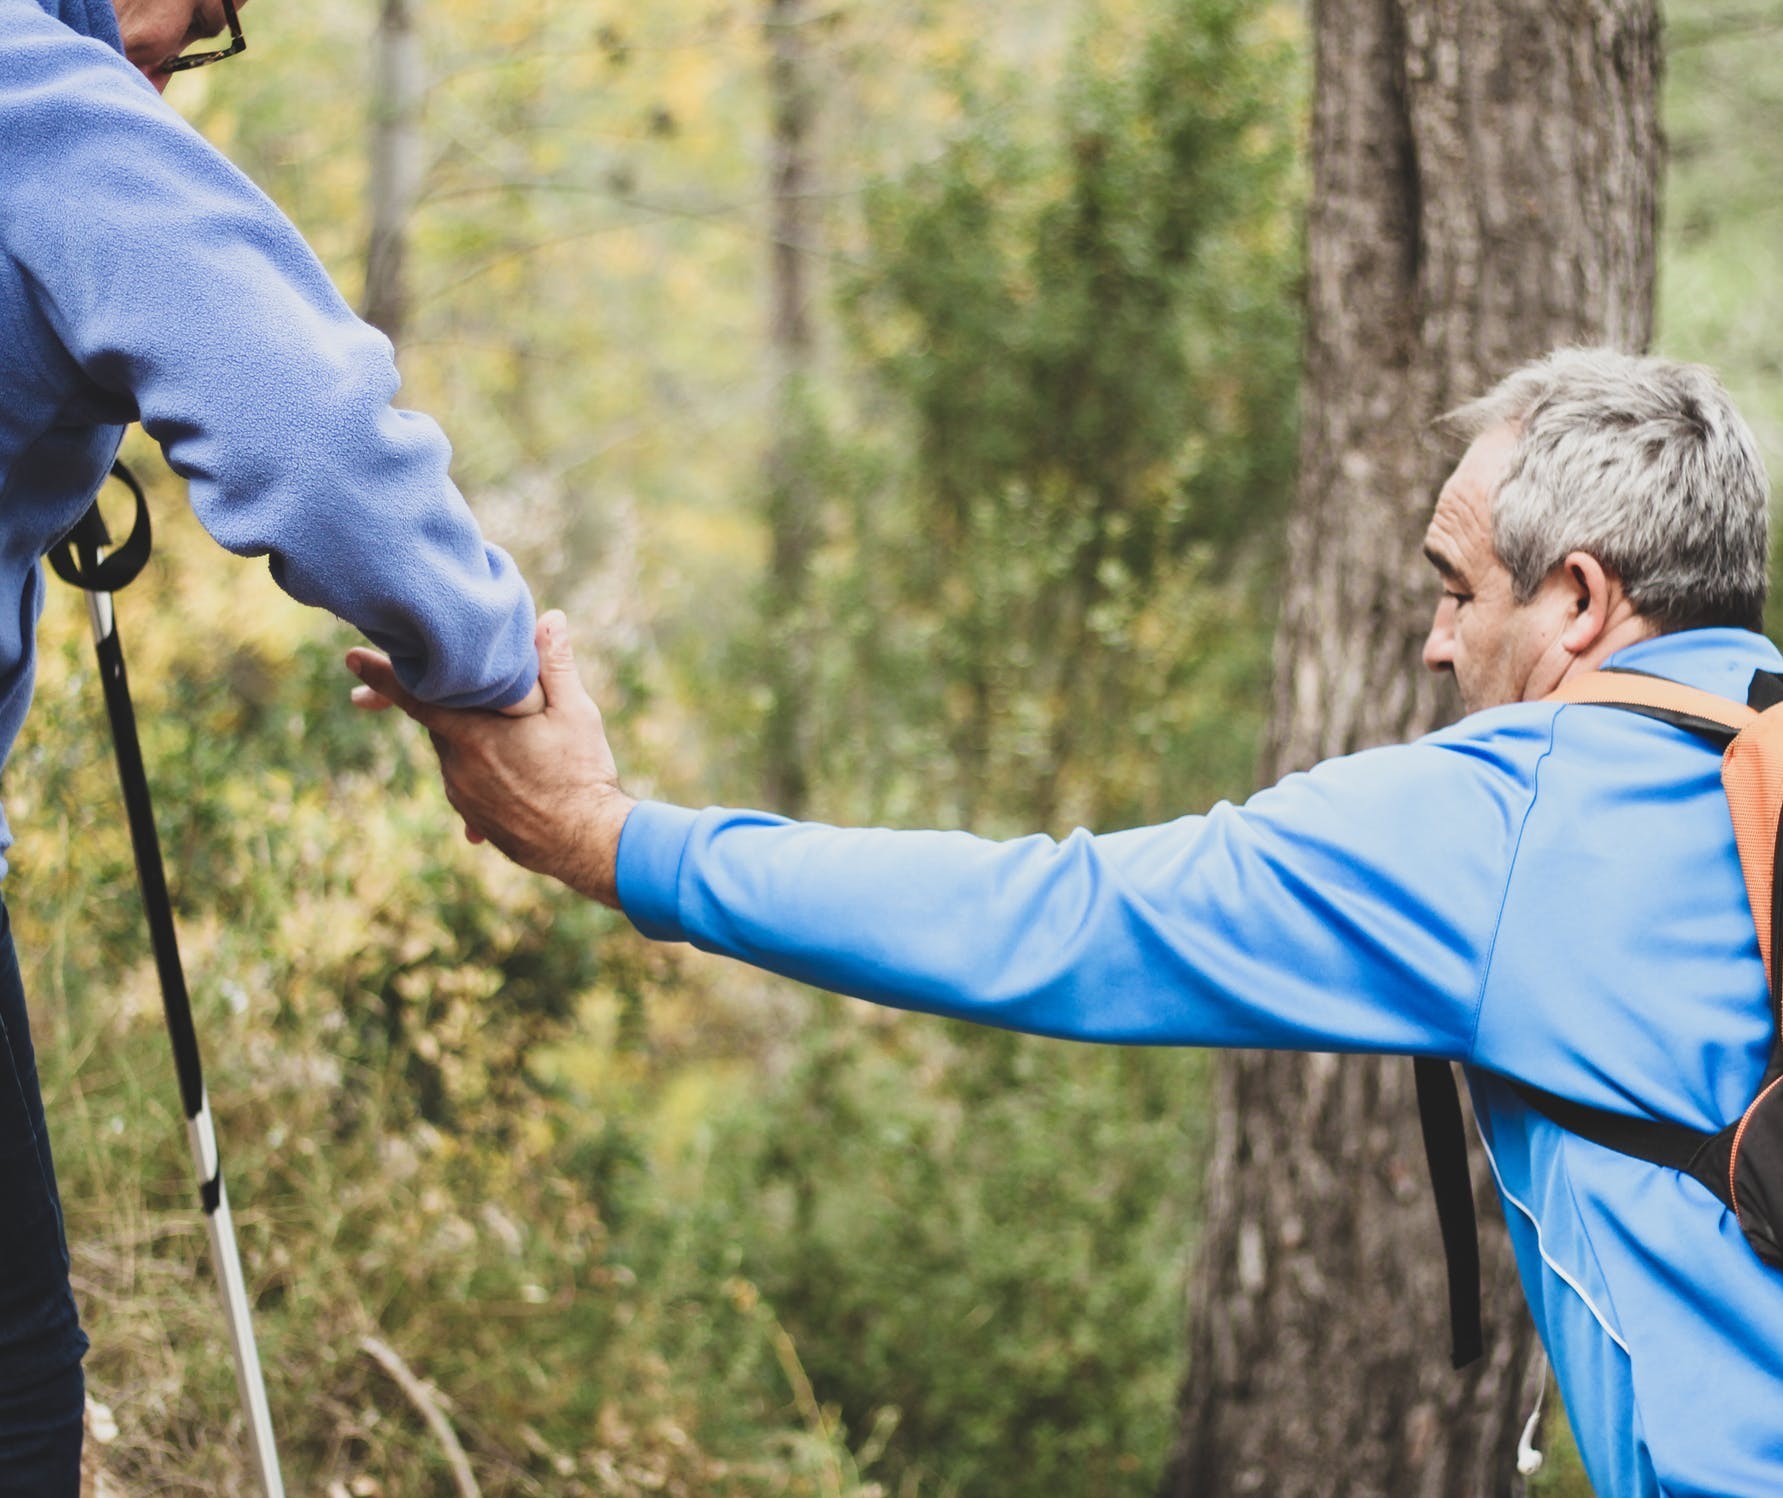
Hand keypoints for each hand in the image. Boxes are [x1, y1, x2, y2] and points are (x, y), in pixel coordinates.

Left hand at [345, 611, 635, 905]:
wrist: (587, 844)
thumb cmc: (583, 774)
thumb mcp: (576, 713)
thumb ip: (554, 665)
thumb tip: (550, 618)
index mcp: (474, 734)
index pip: (416, 695)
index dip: (383, 673)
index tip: (350, 657)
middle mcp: (458, 765)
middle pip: (442, 721)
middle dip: (455, 704)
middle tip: (484, 697)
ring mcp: (463, 795)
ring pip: (456, 752)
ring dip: (476, 740)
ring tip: (519, 746)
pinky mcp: (474, 818)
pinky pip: (467, 784)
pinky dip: (484, 773)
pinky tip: (515, 778)